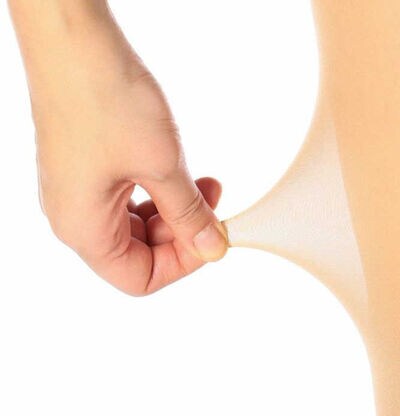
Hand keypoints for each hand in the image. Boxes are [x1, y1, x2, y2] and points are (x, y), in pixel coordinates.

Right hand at [17, 4, 227, 294]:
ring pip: (139, 225)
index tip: (211, 236)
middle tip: (214, 204)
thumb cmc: (104, 97)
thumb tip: (212, 247)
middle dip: (183, 232)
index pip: (140, 278)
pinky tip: (176, 172)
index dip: (182, 264)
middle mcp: (76, 217)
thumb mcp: (161, 166)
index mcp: (84, 230)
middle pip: (140, 253)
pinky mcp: (89, 170)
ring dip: (175, 210)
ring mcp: (81, 193)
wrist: (73, 40)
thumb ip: (188, 214)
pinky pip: (130, 199)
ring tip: (204, 183)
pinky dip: (159, 192)